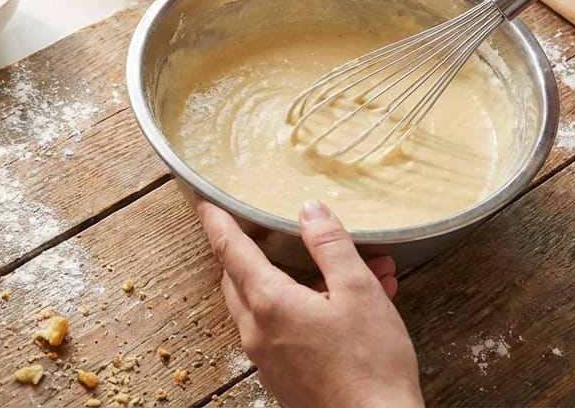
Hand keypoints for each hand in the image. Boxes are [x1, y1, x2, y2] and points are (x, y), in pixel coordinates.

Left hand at [195, 197, 422, 407]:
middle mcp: (258, 331)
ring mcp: (267, 357)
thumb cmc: (370, 367)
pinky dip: (303, 308)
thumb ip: (331, 246)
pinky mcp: (283, 376)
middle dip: (250, 247)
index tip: (204, 198)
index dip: (215, 219)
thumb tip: (309, 210)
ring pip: (262, 303)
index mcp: (270, 303)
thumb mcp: (359, 292)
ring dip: (292, 278)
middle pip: (238, 276)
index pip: (229, 249)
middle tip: (267, 227)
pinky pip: (281, 329)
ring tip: (345, 269)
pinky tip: (346, 305)